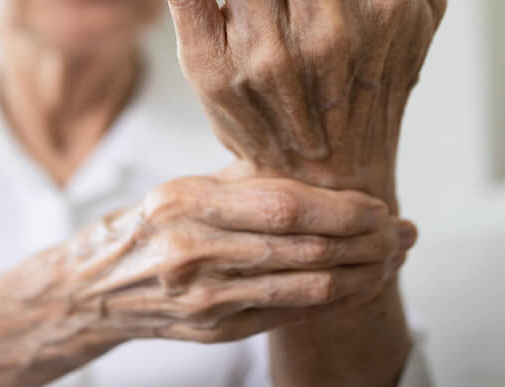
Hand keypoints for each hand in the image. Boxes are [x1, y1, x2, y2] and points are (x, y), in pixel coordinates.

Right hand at [62, 168, 415, 343]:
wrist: (101, 286)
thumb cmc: (152, 226)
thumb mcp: (189, 187)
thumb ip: (250, 179)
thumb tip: (331, 173)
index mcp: (185, 202)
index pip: (285, 205)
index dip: (343, 208)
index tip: (379, 204)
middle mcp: (193, 251)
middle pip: (306, 248)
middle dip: (369, 241)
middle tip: (403, 231)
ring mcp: (205, 298)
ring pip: (310, 287)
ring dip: (365, 273)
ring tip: (394, 257)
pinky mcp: (217, 331)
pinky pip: (294, 314)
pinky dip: (338, 299)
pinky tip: (361, 283)